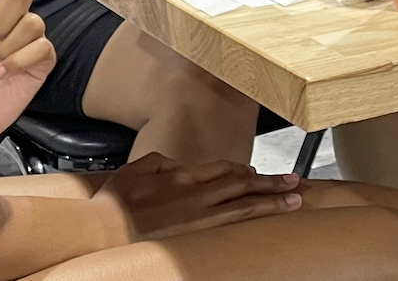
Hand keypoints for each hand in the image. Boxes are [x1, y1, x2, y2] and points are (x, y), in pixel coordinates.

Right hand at [94, 153, 302, 241]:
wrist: (102, 232)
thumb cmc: (113, 205)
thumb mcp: (135, 170)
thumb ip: (160, 162)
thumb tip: (176, 164)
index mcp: (182, 174)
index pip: (223, 168)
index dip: (243, 170)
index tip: (257, 173)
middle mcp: (197, 193)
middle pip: (242, 183)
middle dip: (270, 182)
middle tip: (293, 181)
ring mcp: (199, 216)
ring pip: (245, 204)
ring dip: (273, 200)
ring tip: (295, 198)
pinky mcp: (198, 237)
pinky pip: (233, 225)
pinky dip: (254, 220)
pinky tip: (268, 220)